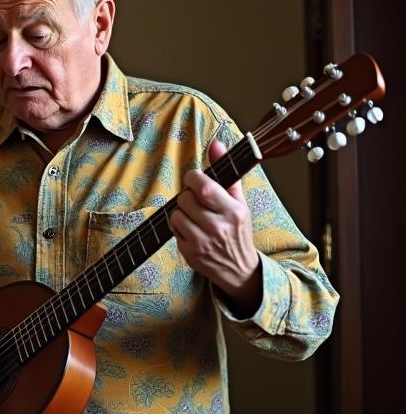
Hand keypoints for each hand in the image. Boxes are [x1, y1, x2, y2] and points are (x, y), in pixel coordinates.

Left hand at [170, 140, 261, 313]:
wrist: (239, 269)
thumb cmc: (238, 230)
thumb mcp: (238, 201)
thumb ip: (226, 172)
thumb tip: (217, 144)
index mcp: (233, 211)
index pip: (204, 187)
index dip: (192, 178)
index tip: (193, 179)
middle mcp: (219, 227)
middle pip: (185, 198)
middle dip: (187, 196)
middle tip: (196, 202)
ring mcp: (203, 242)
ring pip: (175, 214)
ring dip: (181, 213)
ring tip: (195, 218)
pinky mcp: (190, 253)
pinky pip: (172, 230)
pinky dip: (179, 228)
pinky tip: (192, 232)